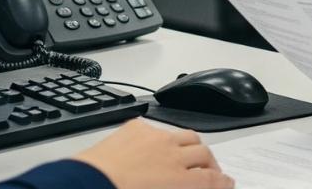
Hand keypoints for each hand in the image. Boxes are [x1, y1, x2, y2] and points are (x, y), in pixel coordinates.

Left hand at [72, 119, 232, 188]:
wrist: (85, 185)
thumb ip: (179, 188)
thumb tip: (186, 185)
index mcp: (179, 179)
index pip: (213, 179)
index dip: (223, 182)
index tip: (226, 183)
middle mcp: (172, 154)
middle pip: (204, 154)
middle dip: (211, 164)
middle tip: (209, 173)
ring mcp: (154, 138)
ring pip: (185, 135)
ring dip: (191, 147)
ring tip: (187, 156)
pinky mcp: (135, 128)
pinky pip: (157, 129)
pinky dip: (161, 138)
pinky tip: (153, 147)